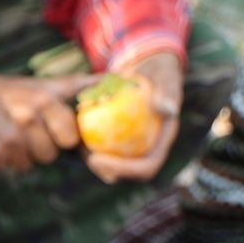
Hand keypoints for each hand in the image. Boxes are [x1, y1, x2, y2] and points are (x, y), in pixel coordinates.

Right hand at [0, 71, 98, 171]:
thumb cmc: (5, 91)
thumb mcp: (40, 84)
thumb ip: (76, 85)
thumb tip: (114, 78)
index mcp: (43, 101)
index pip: (69, 137)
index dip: (62, 138)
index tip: (51, 130)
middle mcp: (27, 120)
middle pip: (50, 156)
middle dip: (41, 149)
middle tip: (26, 133)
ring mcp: (9, 140)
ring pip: (29, 164)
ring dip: (21, 155)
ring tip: (7, 135)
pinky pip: (8, 167)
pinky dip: (3, 159)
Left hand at [84, 51, 184, 183]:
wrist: (146, 71)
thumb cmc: (159, 72)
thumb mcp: (165, 77)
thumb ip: (168, 92)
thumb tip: (167, 109)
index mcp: (161, 142)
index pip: (146, 167)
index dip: (125, 170)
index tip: (100, 159)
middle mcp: (146, 148)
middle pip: (127, 172)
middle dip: (107, 171)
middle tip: (90, 159)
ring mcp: (131, 146)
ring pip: (111, 165)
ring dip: (95, 162)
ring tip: (81, 149)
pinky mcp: (116, 139)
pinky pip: (101, 149)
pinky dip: (88, 147)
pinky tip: (75, 138)